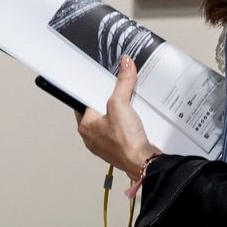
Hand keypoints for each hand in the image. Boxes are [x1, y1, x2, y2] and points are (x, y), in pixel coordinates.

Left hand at [75, 58, 160, 175]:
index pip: (82, 102)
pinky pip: (118, 130)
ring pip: (108, 121)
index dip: (91, 90)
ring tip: (124, 100)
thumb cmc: (125, 141)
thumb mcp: (120, 104)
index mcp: (85, 126)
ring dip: (116, 112)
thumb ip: (123, 83)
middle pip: (96, 111)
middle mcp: (92, 137)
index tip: (98, 80)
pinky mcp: (118, 148)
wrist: (143, 162)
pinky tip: (133, 116)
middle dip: (106, 100)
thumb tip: (125, 64)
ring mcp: (105, 144)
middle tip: (114, 88)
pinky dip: (124, 122)